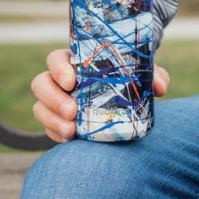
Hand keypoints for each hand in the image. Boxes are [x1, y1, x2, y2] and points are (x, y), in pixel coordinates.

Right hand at [31, 48, 169, 142]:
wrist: (126, 98)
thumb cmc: (130, 78)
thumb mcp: (143, 73)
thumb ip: (154, 75)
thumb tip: (159, 87)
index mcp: (75, 62)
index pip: (56, 59)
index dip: (59, 69)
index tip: (72, 81)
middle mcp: (60, 81)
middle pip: (40, 83)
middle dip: (52, 98)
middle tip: (72, 111)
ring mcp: (56, 102)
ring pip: (40, 107)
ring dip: (51, 119)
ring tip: (71, 130)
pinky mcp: (58, 121)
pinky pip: (47, 127)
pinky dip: (55, 133)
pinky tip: (69, 139)